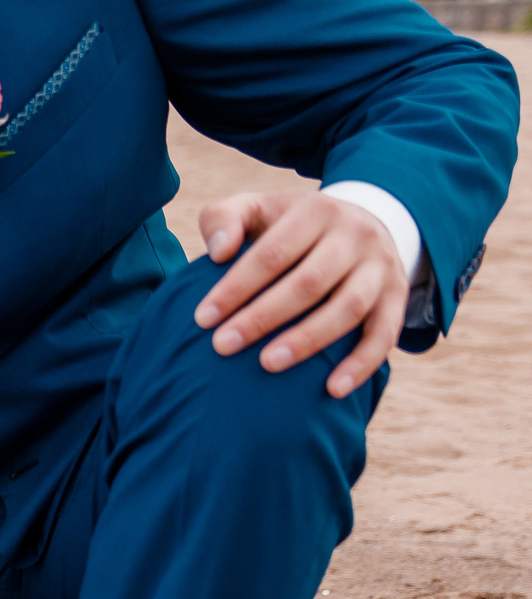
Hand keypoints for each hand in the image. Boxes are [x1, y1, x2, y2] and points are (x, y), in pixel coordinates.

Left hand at [194, 190, 407, 399]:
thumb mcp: (256, 208)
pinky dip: (362, 363)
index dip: (236, 287)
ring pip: (348, 307)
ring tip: (268, 365)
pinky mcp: (396, 297)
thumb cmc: (288, 225)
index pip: (272, 252)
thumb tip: (218, 252)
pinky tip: (333, 390)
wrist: (361, 221)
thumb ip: (225, 220)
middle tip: (222, 346)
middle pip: (309, 281)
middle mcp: (355, 236)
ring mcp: (380, 268)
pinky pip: (385, 333)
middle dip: (263, 317)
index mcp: (316, 212)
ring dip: (308, 340)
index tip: (202, 319)